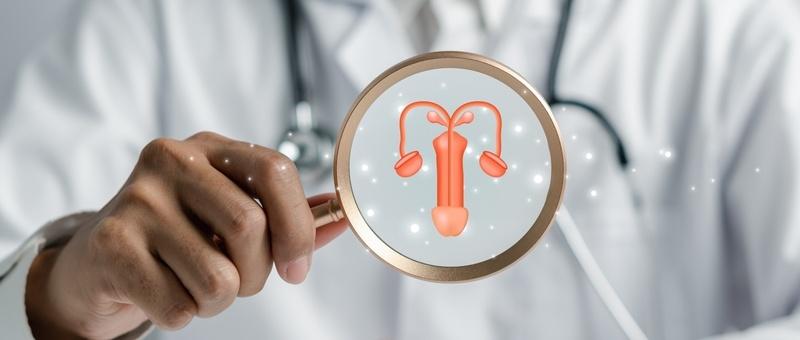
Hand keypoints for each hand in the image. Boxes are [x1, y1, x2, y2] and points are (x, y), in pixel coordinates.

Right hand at [24, 132, 347, 338]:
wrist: (97, 263)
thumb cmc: (179, 237)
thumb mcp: (232, 216)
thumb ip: (288, 217)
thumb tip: (342, 218)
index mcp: (209, 146)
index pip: (276, 170)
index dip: (299, 227)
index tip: (298, 268)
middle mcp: (171, 160)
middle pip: (250, 226)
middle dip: (256, 274)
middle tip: (236, 280)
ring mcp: (137, 199)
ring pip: (219, 277)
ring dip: (218, 301)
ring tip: (194, 285)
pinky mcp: (111, 245)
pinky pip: (180, 306)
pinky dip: (183, 315)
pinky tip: (162, 291)